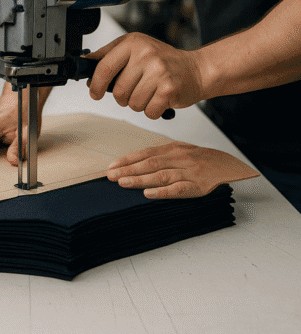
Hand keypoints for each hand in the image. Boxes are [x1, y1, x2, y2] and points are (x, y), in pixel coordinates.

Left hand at [87, 33, 203, 118]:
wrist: (196, 69)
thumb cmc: (163, 61)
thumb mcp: (133, 48)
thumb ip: (108, 55)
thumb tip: (84, 62)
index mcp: (133, 43)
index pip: (104, 67)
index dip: (96, 84)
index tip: (94, 92)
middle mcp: (146, 55)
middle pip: (118, 91)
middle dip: (122, 97)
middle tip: (133, 91)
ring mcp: (159, 71)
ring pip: (132, 103)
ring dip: (137, 104)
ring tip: (149, 92)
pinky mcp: (169, 89)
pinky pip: (148, 111)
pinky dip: (151, 111)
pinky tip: (158, 99)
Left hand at [107, 141, 253, 198]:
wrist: (230, 165)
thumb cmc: (200, 160)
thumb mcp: (180, 151)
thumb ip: (159, 157)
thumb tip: (134, 164)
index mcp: (172, 149)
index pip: (145, 153)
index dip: (127, 160)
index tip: (111, 166)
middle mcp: (179, 158)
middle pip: (149, 163)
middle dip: (128, 169)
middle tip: (111, 176)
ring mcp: (188, 171)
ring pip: (161, 175)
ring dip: (140, 179)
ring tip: (123, 183)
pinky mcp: (198, 186)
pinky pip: (178, 189)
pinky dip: (163, 192)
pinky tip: (149, 194)